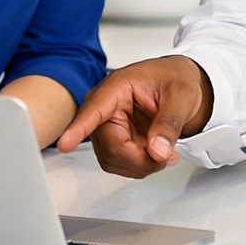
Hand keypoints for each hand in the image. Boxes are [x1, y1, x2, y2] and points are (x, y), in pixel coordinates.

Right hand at [56, 56, 212, 177]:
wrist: (180, 83)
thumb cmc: (176, 78)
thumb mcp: (181, 96)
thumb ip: (169, 124)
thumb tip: (157, 150)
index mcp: (117, 87)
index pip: (93, 110)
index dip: (78, 129)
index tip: (64, 143)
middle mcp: (105, 107)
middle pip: (109, 147)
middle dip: (138, 159)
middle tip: (166, 156)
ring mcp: (108, 126)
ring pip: (112, 159)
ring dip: (140, 165)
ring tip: (164, 151)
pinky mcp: (115, 140)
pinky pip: (119, 163)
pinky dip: (140, 166)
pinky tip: (155, 153)